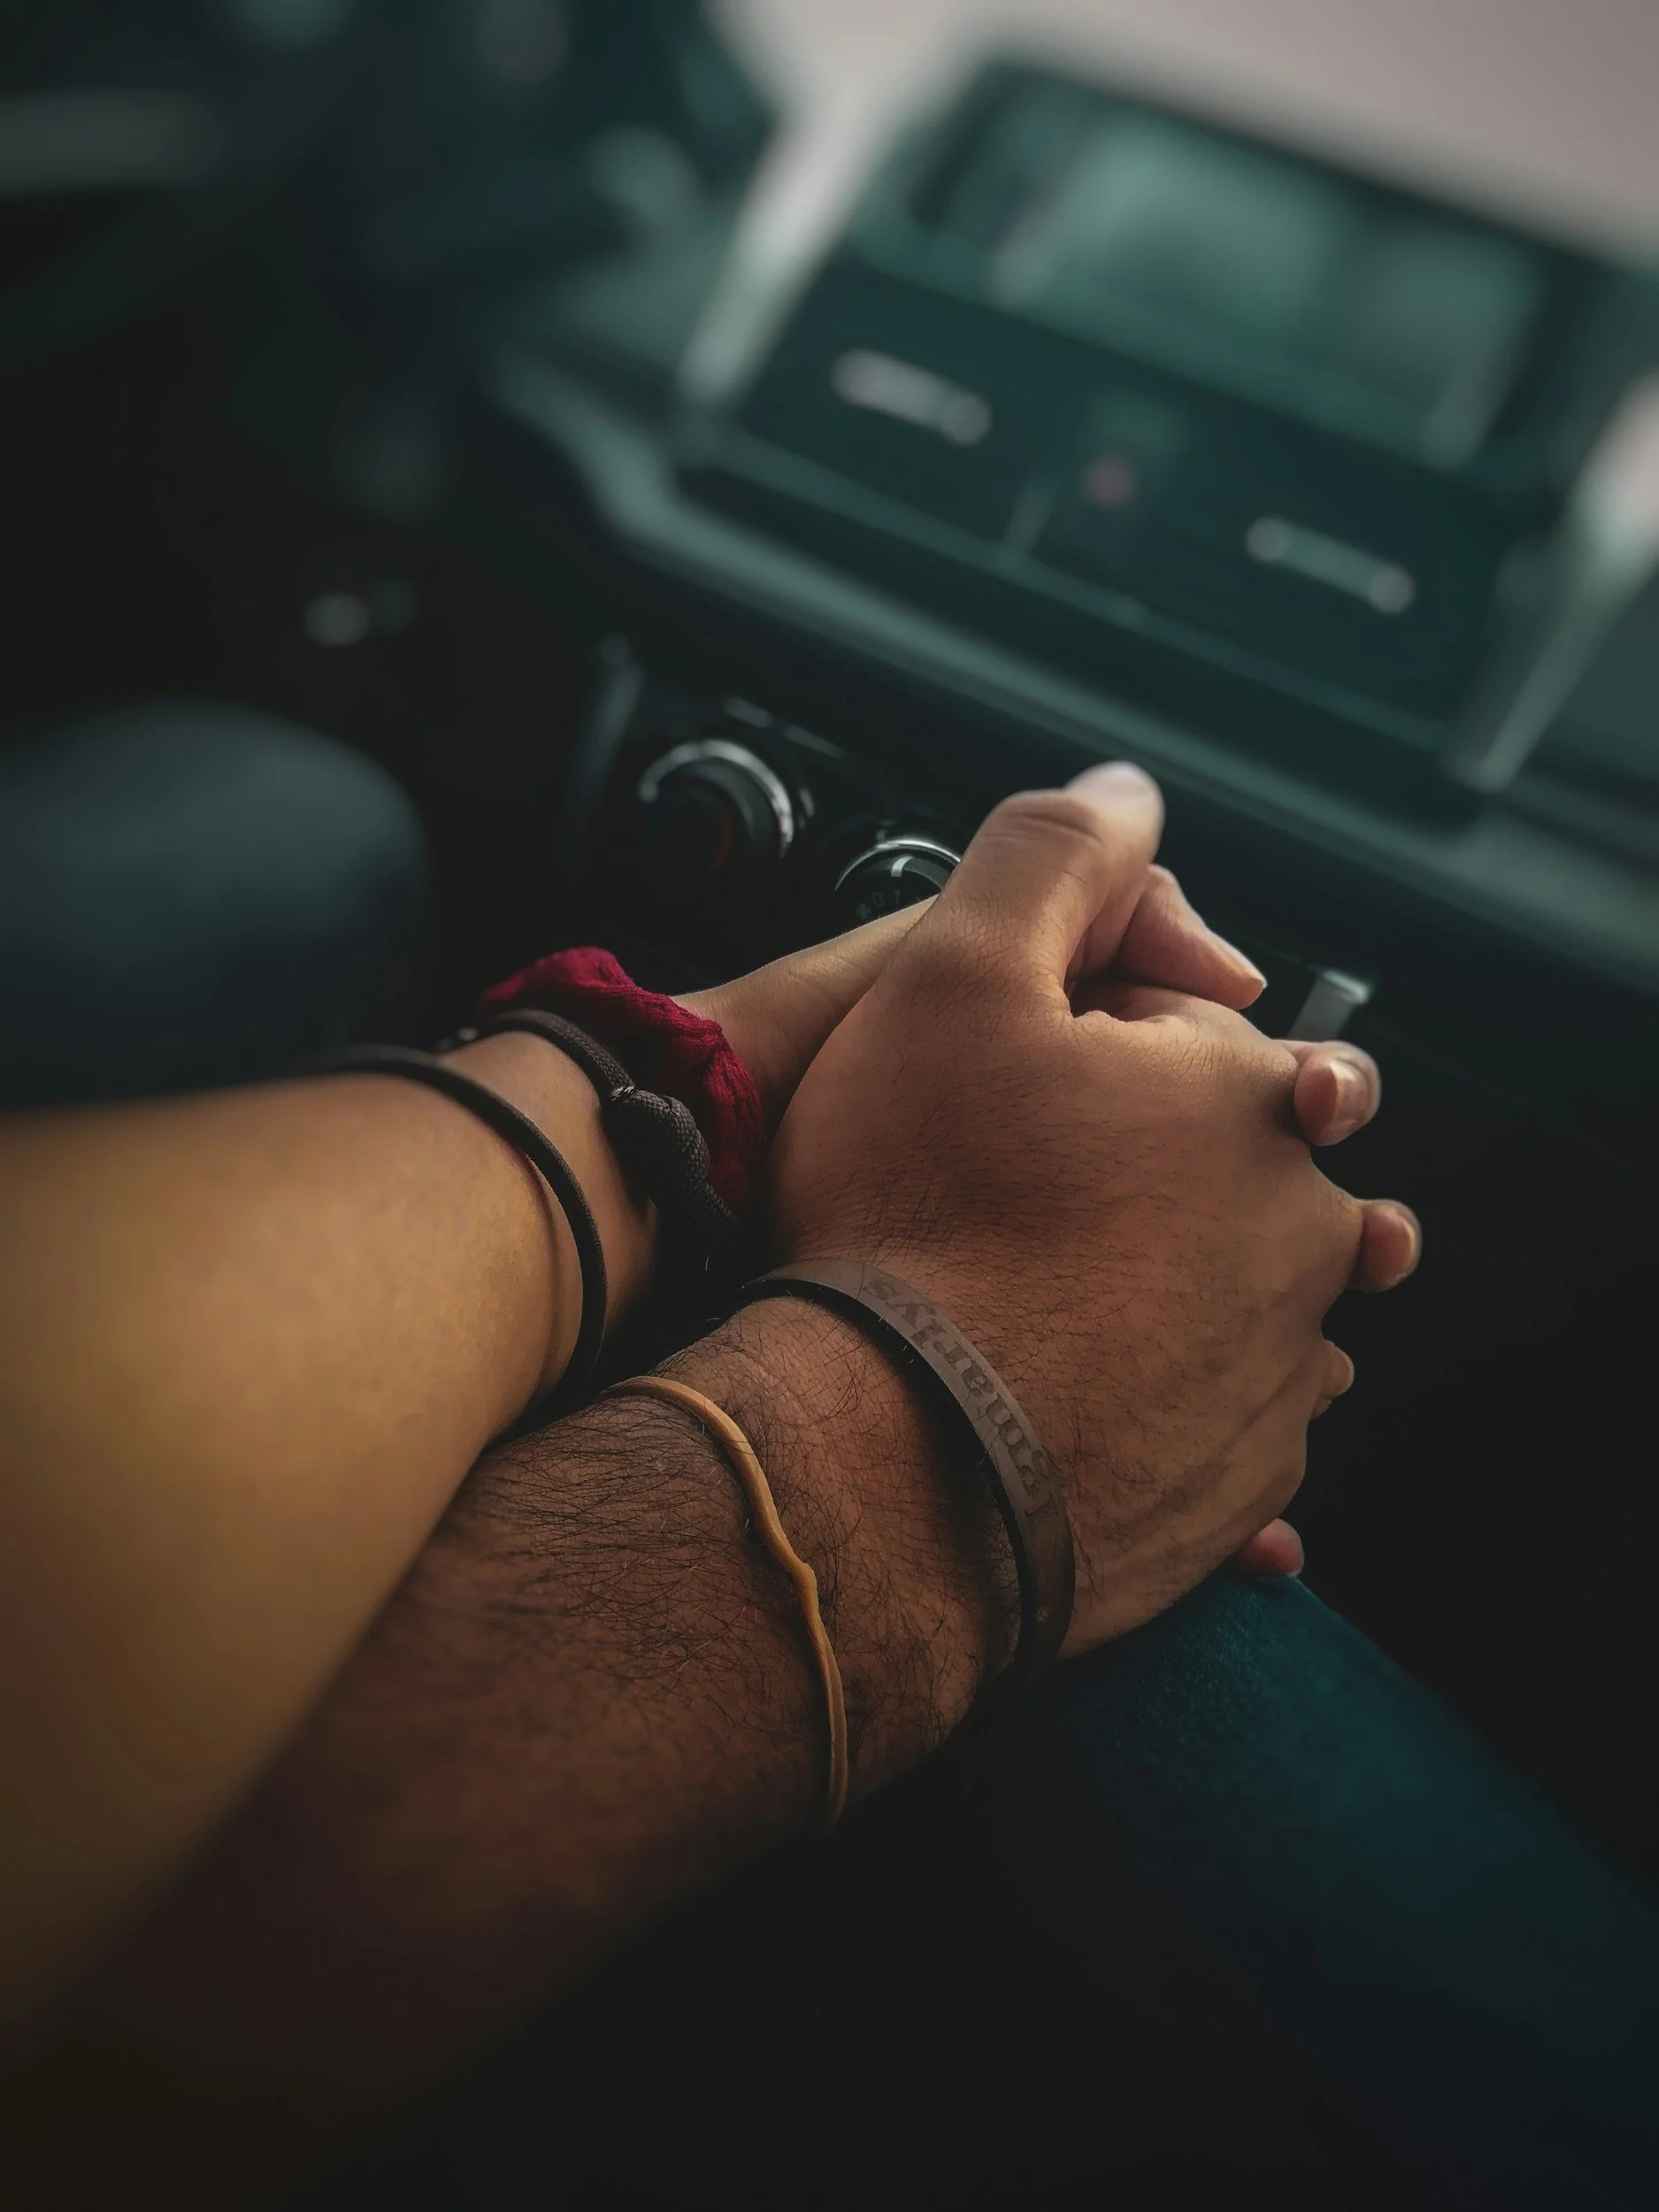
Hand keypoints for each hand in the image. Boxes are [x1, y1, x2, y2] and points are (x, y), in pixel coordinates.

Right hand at [767, 762, 1419, 1655]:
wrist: (887, 1465)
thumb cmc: (911, 1214)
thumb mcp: (952, 975)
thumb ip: (1050, 859)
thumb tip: (1126, 790)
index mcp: (1256, 1101)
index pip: (1207, 1038)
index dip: (1109, 1048)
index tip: (1034, 1091)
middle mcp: (1304, 1240)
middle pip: (1241, 1174)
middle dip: (1163, 1173)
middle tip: (1038, 1204)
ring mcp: (1281, 1376)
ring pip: (1248, 1302)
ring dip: (1181, 1293)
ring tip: (1058, 1301)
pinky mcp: (1241, 1488)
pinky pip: (1222, 1424)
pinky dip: (1167, 1403)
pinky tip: (1082, 1399)